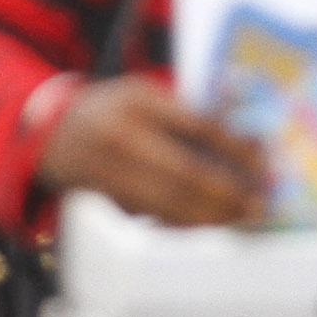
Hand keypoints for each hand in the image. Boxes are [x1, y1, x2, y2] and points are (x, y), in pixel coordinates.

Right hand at [37, 77, 265, 225]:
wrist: (53, 134)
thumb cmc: (112, 110)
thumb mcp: (144, 94)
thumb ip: (186, 113)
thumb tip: (244, 142)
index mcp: (138, 100)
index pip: (198, 127)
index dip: (235, 150)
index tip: (262, 166)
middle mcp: (123, 135)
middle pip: (186, 173)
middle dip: (228, 194)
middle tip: (257, 205)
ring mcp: (110, 170)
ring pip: (171, 202)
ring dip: (211, 215)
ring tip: (240, 218)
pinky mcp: (106, 197)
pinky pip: (154, 214)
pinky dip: (185, 221)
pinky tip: (209, 222)